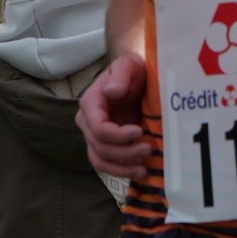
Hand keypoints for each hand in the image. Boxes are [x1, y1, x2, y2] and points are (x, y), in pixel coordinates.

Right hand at [78, 53, 149, 180]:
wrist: (137, 80)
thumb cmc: (132, 71)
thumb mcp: (128, 65)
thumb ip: (120, 74)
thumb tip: (112, 91)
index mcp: (91, 103)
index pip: (98, 127)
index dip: (117, 135)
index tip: (139, 132)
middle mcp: (87, 122)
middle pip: (100, 147)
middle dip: (124, 152)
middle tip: (149, 149)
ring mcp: (95, 136)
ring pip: (100, 160)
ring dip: (121, 168)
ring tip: (143, 169)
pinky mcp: (106, 145)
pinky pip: (107, 165)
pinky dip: (121, 171)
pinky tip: (140, 172)